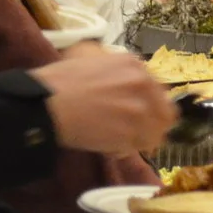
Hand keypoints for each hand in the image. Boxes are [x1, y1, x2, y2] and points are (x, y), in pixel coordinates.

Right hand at [31, 44, 175, 154]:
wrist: (46, 103)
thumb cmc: (60, 81)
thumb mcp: (92, 61)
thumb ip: (116, 70)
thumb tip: (124, 83)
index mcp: (133, 65)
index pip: (158, 90)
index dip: (151, 106)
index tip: (142, 114)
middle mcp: (142, 85)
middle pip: (166, 113)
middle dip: (154, 125)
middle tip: (139, 134)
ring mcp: (138, 110)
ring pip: (155, 134)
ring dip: (140, 140)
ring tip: (122, 143)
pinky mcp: (129, 134)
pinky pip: (137, 148)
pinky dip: (125, 151)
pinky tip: (111, 149)